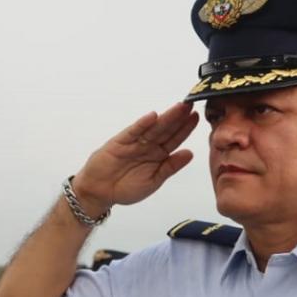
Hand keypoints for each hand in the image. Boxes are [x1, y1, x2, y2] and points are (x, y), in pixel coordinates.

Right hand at [72, 102, 199, 214]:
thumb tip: (190, 153)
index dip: (185, 128)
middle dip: (179, 117)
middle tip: (191, 104)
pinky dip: (142, 124)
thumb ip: (171, 167)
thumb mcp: (154, 180)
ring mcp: (134, 143)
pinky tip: (153, 117)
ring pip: (153, 128)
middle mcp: (148, 146)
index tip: (196, 117)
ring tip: (179, 107)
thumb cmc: (126, 188)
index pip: (174, 139)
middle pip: (166, 129)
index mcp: (158, 155)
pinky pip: (133, 132)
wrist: (100, 192)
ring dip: (166, 117)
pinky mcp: (120, 142)